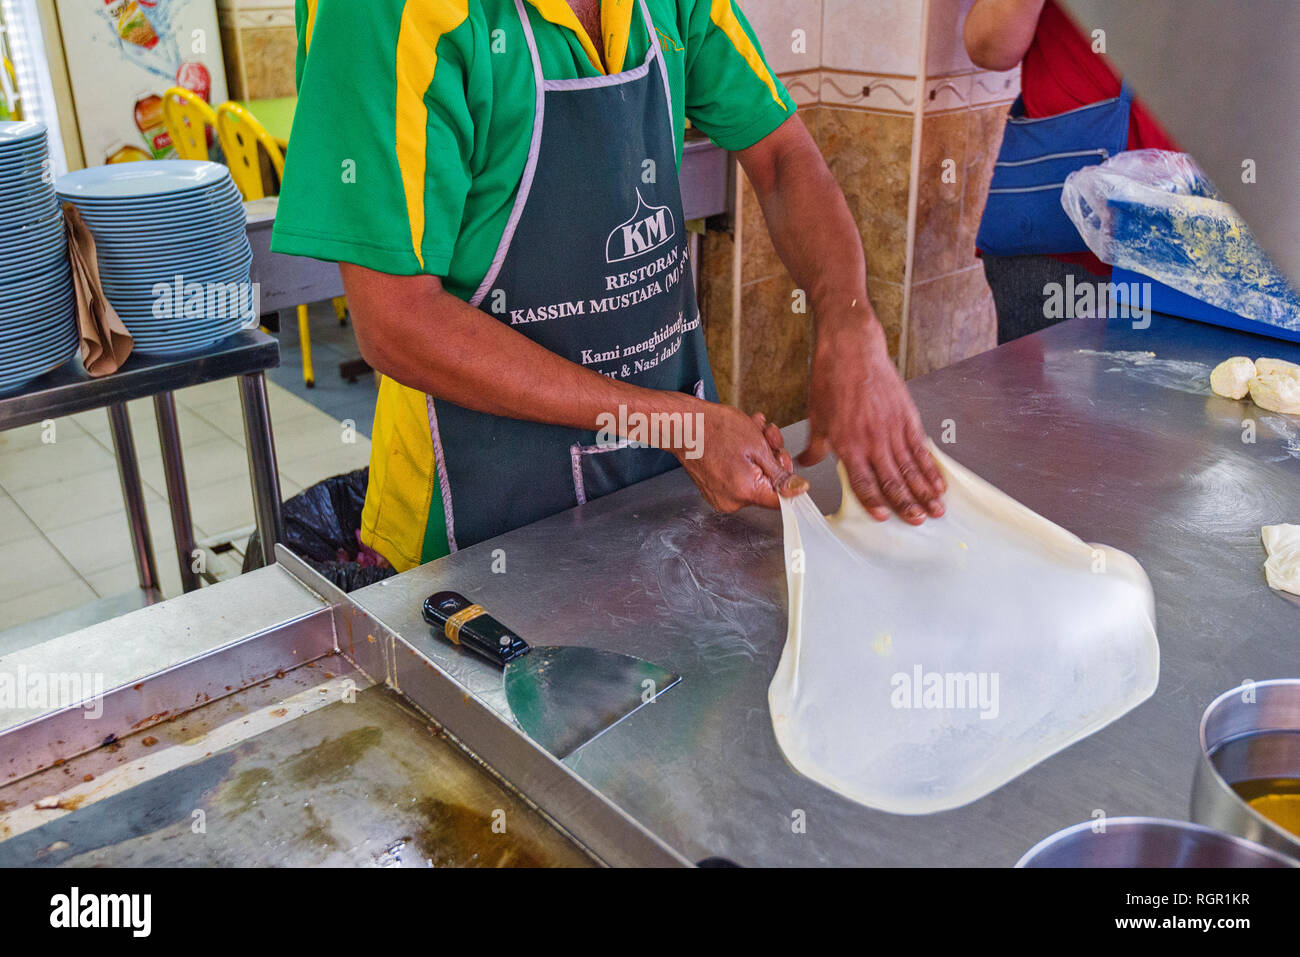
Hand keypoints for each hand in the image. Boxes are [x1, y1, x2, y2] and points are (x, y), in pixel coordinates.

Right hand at [675, 401, 807, 511]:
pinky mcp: (713, 489)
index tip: (787, 466)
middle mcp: (731, 501)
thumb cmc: (714, 428)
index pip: (780, 500)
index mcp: (745, 492)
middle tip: (768, 437)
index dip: (789, 481)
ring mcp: (720, 496)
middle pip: (767, 487)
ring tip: (753, 431)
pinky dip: (743, 460)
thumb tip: (797, 489)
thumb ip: (780, 473)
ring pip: (753, 479)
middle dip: (772, 459)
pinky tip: (742, 440)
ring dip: (758, 455)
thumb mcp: (758, 445)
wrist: (683, 424)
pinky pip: (738, 478)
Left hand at [799, 308, 945, 523]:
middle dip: (906, 503)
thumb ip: (815, 446)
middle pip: (892, 479)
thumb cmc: (831, 381)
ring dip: (924, 491)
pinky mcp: (908, 416)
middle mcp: (873, 439)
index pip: (863, 480)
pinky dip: (931, 467)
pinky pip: (921, 447)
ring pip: (911, 467)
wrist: (852, 349)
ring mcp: (893, 428)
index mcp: (848, 443)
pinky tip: (939, 481)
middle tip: (917, 521)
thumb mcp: (817, 417)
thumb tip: (803, 464)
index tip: (882, 518)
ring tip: (936, 509)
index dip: (873, 501)